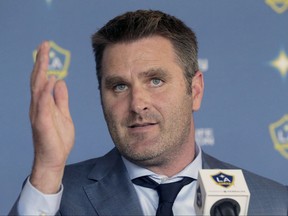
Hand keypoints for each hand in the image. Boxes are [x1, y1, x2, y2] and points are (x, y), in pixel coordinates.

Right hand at [29, 41, 74, 193]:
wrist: (54, 159)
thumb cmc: (58, 138)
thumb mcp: (63, 114)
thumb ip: (61, 99)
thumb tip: (59, 81)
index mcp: (44, 104)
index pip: (43, 80)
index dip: (44, 64)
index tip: (47, 49)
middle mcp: (38, 106)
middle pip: (38, 80)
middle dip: (41, 62)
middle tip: (44, 45)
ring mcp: (39, 114)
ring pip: (37, 90)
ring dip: (41, 72)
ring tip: (44, 56)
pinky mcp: (42, 124)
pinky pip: (43, 106)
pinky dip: (44, 93)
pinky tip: (48, 81)